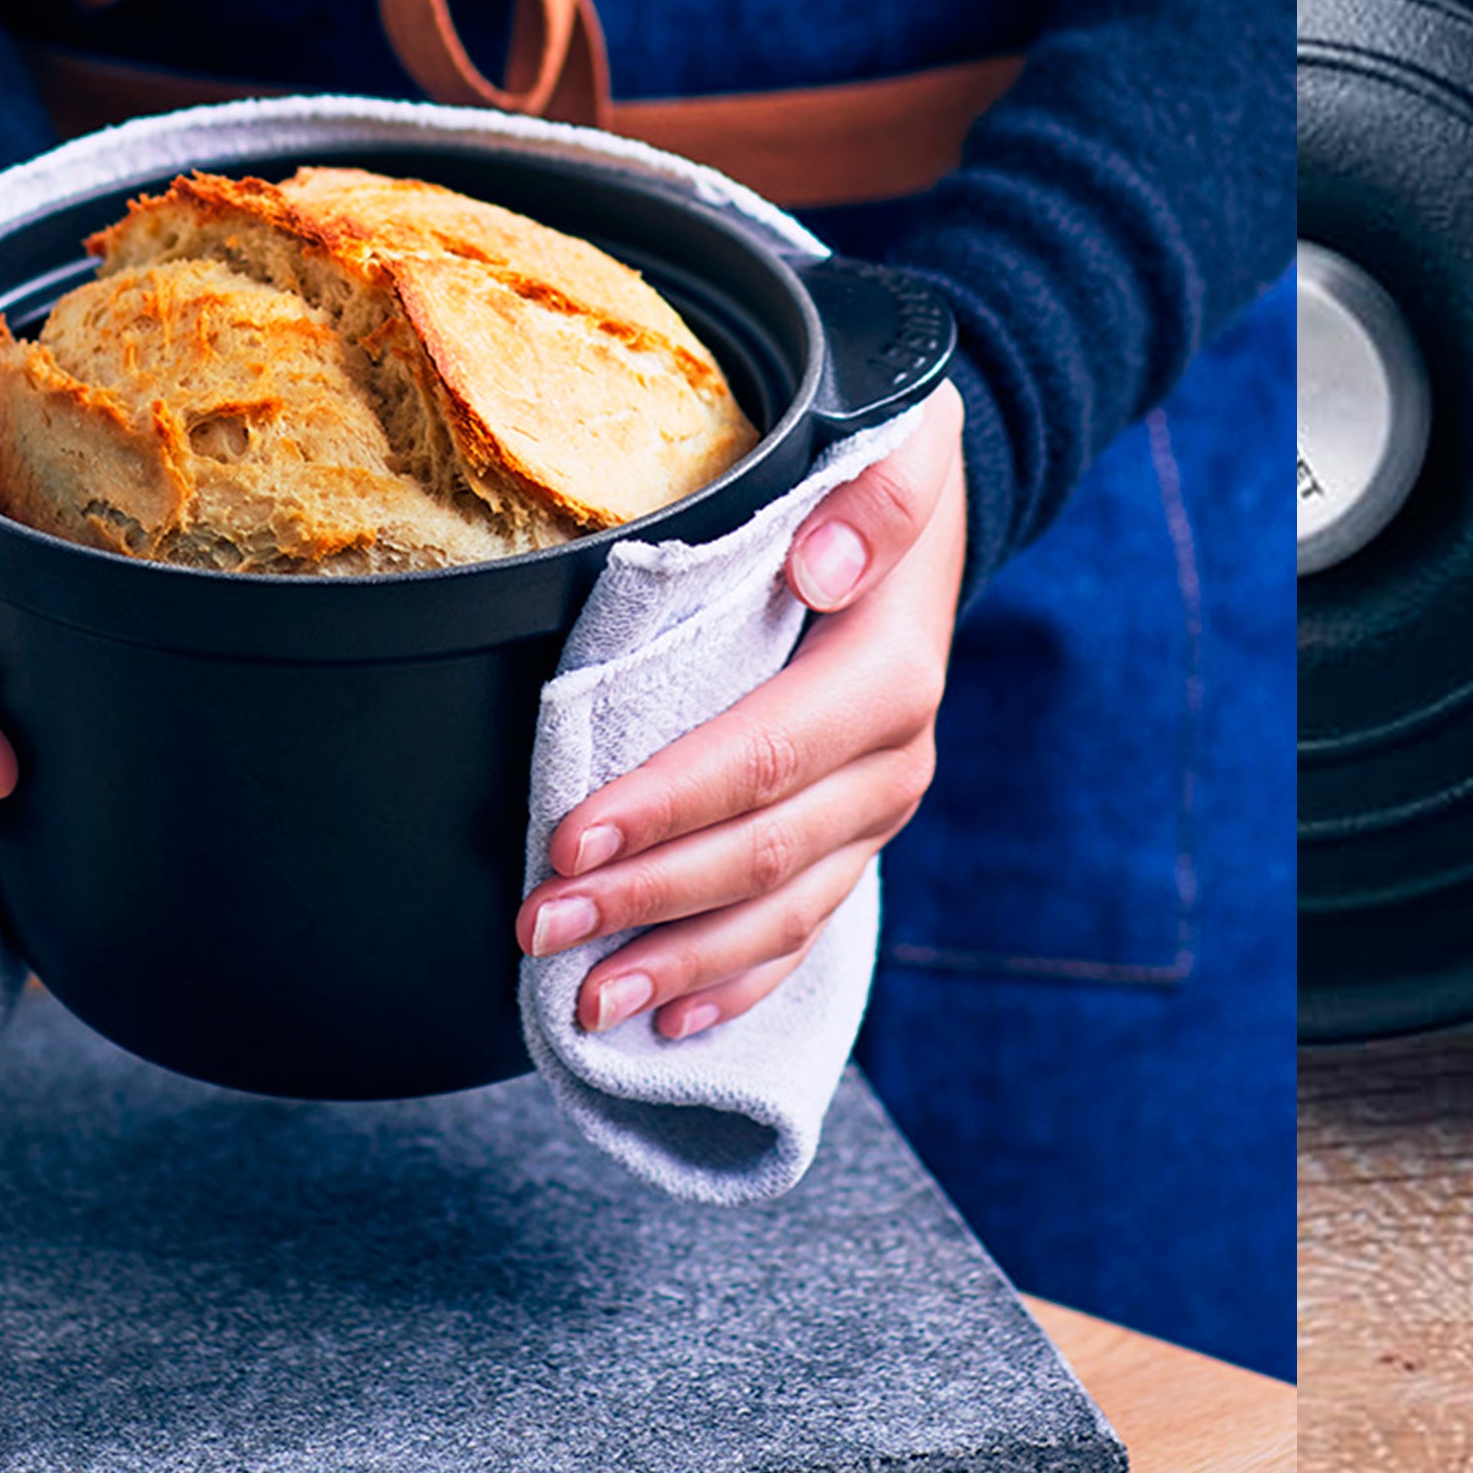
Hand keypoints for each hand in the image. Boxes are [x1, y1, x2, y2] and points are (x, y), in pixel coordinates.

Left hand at [515, 383, 964, 1038]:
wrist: (934, 516)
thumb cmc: (880, 477)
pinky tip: (673, 1023)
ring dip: (681, 962)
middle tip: (538, 927)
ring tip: (587, 1002)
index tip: (570, 835)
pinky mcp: (857, 837)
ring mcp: (878, 809)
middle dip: (646, 898)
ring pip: (781, 911)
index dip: (668, 805)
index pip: (766, 756)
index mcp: (889, 674)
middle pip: (762, 852)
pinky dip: (739, 980)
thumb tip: (820, 570)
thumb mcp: (895, 449)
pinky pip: (806, 929)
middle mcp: (893, 760)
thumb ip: (873, 503)